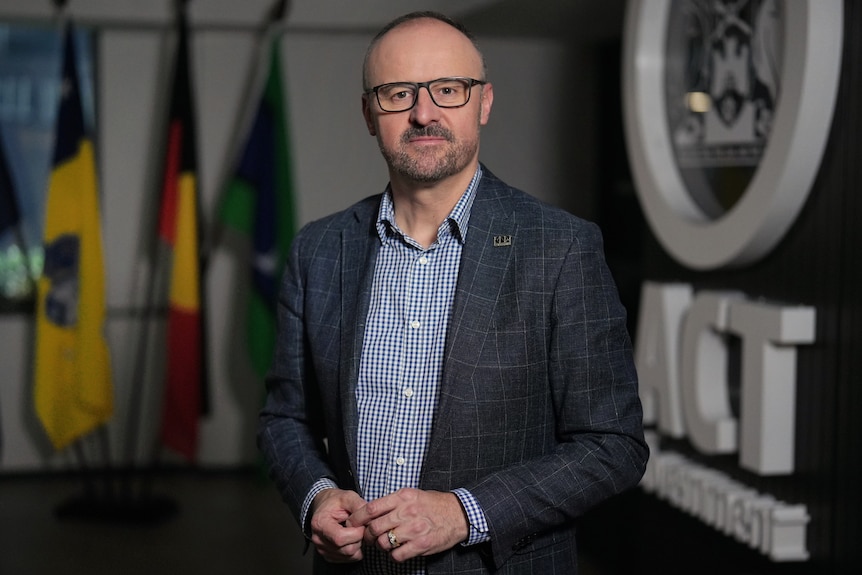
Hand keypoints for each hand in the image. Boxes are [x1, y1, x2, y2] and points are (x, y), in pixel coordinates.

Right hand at [308, 488, 366, 562]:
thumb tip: (370, 517)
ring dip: (358, 545)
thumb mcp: (348, 496)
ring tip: (356, 531)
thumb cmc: (336, 502)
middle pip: (346, 549)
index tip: (361, 523)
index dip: (356, 533)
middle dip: (359, 539)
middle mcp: (318, 539)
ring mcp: (322, 549)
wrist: (326, 506)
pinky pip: (348, 559)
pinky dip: (355, 551)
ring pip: (349, 556)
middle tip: (360, 527)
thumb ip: (359, 505)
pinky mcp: (328, 556)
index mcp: (320, 524)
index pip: (340, 538)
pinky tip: (353, 538)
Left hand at [346, 488, 468, 561]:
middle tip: (369, 537)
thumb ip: (392, 502)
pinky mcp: (421, 544)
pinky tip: (399, 549)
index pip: (371, 508)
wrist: (458, 514)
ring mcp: (415, 529)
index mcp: (403, 497)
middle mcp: (407, 512)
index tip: (354, 523)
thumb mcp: (412, 494)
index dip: (358, 518)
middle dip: (368, 535)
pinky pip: (397, 555)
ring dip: (382, 545)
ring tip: (387, 542)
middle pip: (375, 528)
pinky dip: (394, 555)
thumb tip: (369, 512)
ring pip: (384, 543)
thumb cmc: (433, 504)